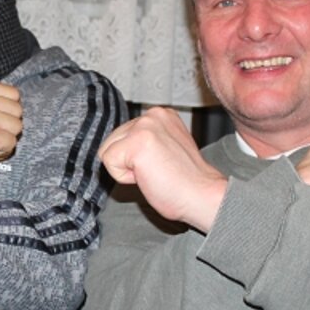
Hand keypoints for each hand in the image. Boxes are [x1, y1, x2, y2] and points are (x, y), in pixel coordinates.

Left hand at [98, 106, 226, 231]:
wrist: (201, 195)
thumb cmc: (185, 181)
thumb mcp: (165, 148)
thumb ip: (145, 140)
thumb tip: (121, 146)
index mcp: (160, 114)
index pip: (122, 135)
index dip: (135, 157)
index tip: (160, 164)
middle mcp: (152, 115)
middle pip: (112, 141)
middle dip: (128, 162)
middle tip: (157, 170)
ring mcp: (144, 126)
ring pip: (107, 151)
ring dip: (126, 169)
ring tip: (153, 172)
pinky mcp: (136, 142)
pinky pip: (108, 163)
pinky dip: (123, 177)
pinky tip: (148, 176)